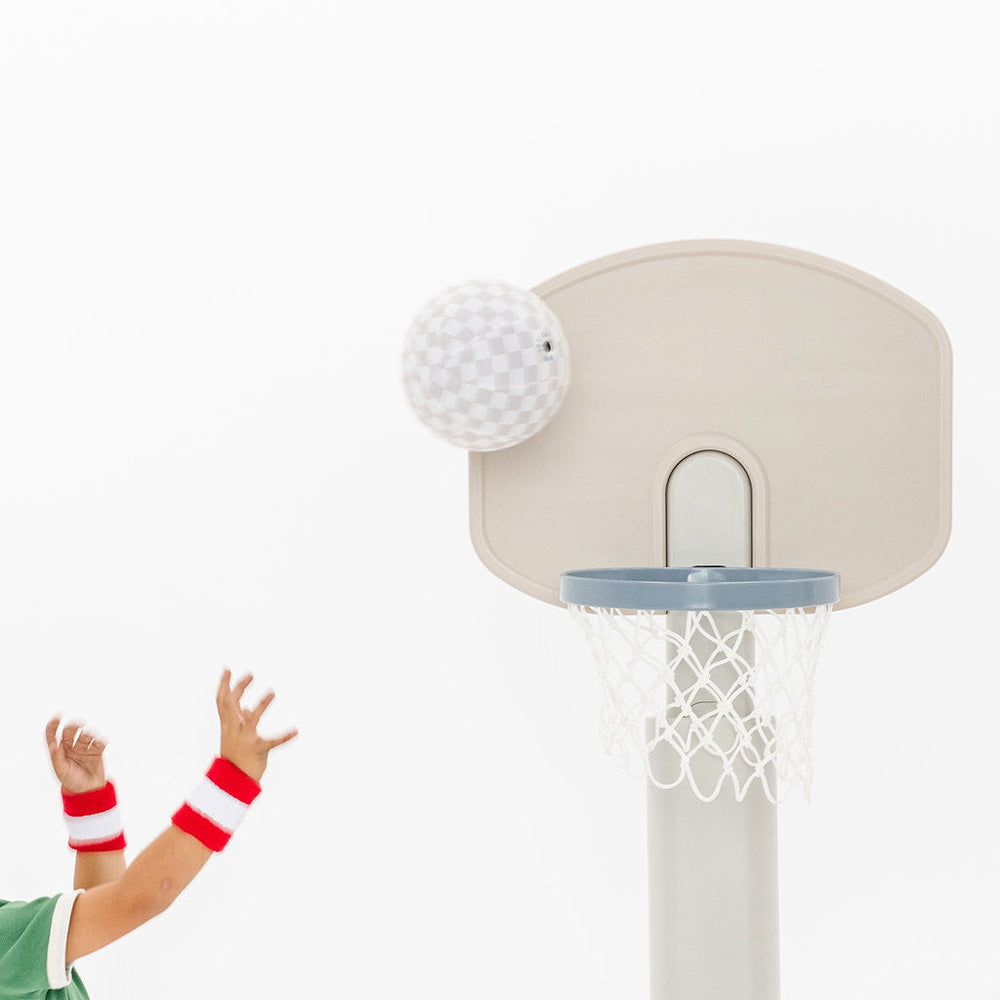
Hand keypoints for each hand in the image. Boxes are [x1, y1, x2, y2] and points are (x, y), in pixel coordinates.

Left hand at [45, 716, 107, 793]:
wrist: (89, 791)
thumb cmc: (72, 782)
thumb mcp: (61, 771)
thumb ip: (57, 757)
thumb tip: (53, 744)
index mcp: (59, 752)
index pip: (53, 735)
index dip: (53, 725)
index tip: (58, 715)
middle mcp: (71, 748)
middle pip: (70, 732)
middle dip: (74, 726)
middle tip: (80, 723)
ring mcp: (84, 749)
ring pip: (85, 735)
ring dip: (88, 733)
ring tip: (92, 737)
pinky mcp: (96, 752)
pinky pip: (99, 742)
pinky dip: (101, 740)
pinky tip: (101, 741)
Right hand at [217, 668, 297, 782]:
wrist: (233, 782)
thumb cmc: (236, 756)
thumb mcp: (234, 737)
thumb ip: (240, 720)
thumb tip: (246, 707)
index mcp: (228, 725)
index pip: (222, 701)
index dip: (223, 685)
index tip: (227, 669)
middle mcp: (234, 729)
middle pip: (231, 705)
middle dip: (239, 688)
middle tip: (251, 674)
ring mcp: (245, 739)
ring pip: (252, 720)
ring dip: (262, 705)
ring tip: (273, 692)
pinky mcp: (257, 749)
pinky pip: (272, 742)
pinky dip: (284, 736)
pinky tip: (296, 731)